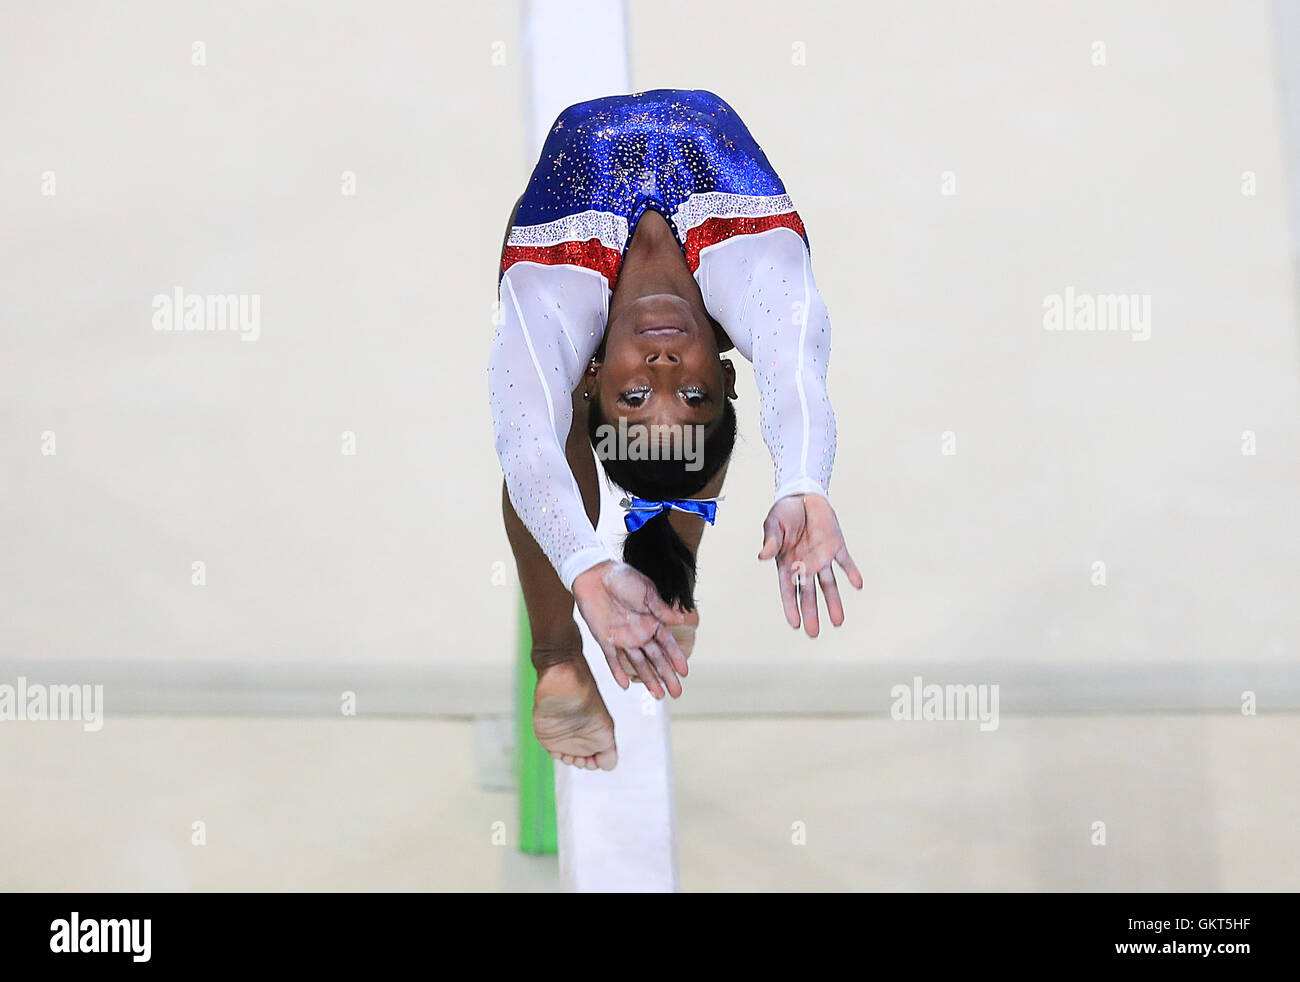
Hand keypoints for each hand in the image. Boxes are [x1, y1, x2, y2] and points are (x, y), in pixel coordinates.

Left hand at [572, 561, 689, 698]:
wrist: (595, 574)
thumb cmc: (623, 578)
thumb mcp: (646, 591)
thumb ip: (660, 609)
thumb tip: (680, 621)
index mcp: (652, 621)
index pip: (667, 644)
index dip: (676, 658)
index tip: (685, 672)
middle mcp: (640, 633)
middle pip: (656, 658)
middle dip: (666, 675)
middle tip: (677, 693)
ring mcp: (623, 638)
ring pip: (638, 663)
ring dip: (648, 679)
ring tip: (659, 696)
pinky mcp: (605, 639)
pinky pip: (612, 659)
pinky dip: (618, 672)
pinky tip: (625, 686)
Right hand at [758, 494, 862, 635]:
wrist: (803, 495)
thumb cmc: (784, 512)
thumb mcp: (773, 524)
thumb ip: (771, 542)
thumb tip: (763, 557)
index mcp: (787, 563)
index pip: (788, 590)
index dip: (791, 607)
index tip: (795, 624)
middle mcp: (805, 565)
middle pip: (808, 593)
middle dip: (811, 613)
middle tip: (814, 633)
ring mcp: (822, 557)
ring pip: (828, 584)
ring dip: (833, 601)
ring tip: (838, 621)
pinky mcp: (837, 545)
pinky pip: (845, 562)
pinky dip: (852, 572)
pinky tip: (857, 584)